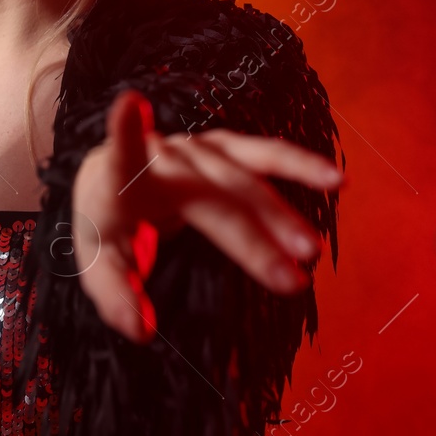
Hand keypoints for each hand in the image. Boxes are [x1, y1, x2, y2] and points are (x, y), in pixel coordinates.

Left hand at [69, 88, 343, 343]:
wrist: (113, 181)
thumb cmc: (106, 227)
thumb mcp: (97, 265)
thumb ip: (116, 297)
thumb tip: (141, 331)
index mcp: (121, 178)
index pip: (122, 158)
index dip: (125, 133)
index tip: (130, 104)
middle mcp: (163, 155)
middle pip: (210, 196)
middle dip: (251, 239)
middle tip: (291, 281)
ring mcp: (196, 148)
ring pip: (243, 177)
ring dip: (280, 212)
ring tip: (312, 248)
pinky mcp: (221, 147)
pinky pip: (264, 155)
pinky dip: (299, 166)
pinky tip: (337, 180)